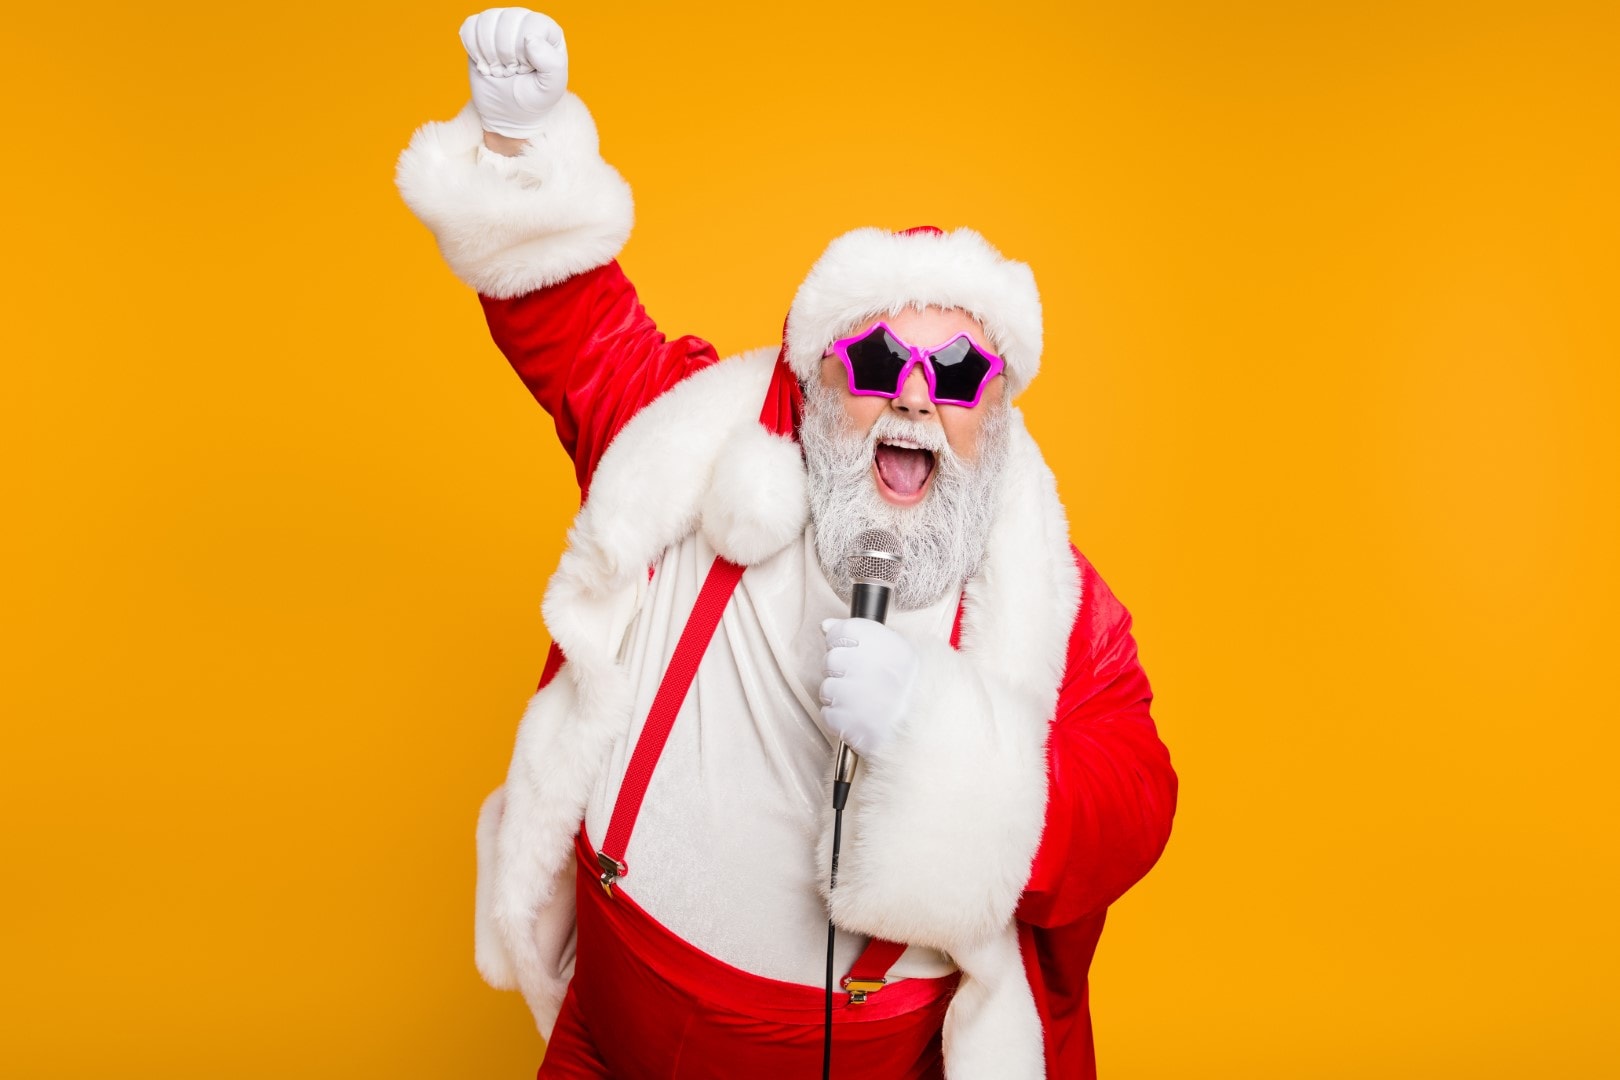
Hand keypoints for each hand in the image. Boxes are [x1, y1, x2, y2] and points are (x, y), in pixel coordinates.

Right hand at [460, 8, 568, 138]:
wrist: (509, 113)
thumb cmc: (534, 98)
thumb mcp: (552, 87)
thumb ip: (552, 63)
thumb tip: (529, 38)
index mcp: (548, 32)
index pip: (533, 24)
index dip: (524, 50)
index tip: (525, 70)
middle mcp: (525, 22)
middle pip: (508, 19)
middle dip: (506, 53)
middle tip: (511, 72)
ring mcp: (501, 24)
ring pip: (487, 21)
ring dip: (489, 52)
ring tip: (499, 69)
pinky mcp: (480, 32)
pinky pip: (470, 27)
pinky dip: (474, 50)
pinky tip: (485, 64)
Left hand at [820, 618, 918, 756]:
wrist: (935, 726)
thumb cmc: (924, 687)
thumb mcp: (906, 647)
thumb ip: (863, 632)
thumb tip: (826, 625)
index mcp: (878, 641)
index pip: (839, 633)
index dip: (846, 644)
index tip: (858, 654)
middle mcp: (861, 663)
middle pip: (831, 660)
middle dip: (844, 672)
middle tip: (868, 682)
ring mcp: (851, 694)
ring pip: (827, 689)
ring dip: (842, 697)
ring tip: (868, 703)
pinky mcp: (845, 722)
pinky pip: (828, 715)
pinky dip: (841, 719)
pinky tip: (864, 718)